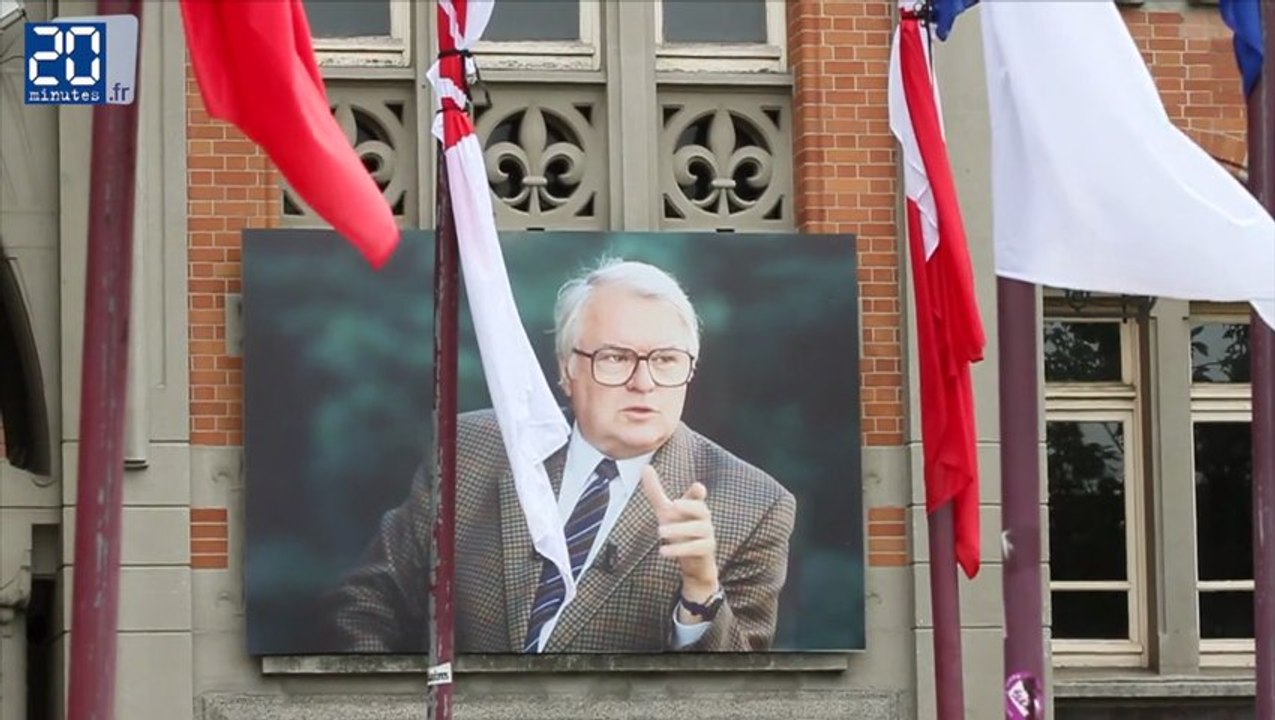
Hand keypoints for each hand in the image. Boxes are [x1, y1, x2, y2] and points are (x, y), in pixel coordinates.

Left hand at [640, 465, 719, 603]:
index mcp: (694, 506)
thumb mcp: (665, 511)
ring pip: (699, 529)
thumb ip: (656, 491)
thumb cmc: (680, 530)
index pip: (697, 496)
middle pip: (701, 510)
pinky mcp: (707, 550)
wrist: (693, 562)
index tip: (697, 488)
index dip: (697, 492)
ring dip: (679, 530)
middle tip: (671, 507)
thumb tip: (645, 467)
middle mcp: (703, 518)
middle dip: (688, 507)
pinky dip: (681, 549)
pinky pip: (697, 548)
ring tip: (660, 532)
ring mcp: (708, 534)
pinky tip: (663, 551)